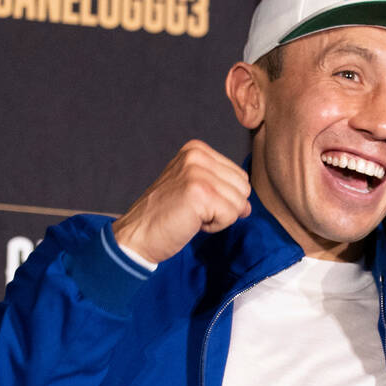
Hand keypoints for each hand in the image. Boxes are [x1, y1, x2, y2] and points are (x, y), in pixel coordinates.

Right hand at [111, 140, 251, 263]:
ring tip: (191, 215)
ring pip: (239, 202)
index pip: (239, 177)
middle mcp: (196, 155)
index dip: (222, 198)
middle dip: (224, 207)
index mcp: (196, 150)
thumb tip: (248, 206)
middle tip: (193, 211)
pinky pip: (231, 215)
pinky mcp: (199, 193)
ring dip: (219, 217)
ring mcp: (197, 173)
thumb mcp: (194, 190)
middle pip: (243, 188)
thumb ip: (223, 189)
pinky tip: (192, 222)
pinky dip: (215, 226)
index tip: (194, 202)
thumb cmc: (165, 217)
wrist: (136, 235)